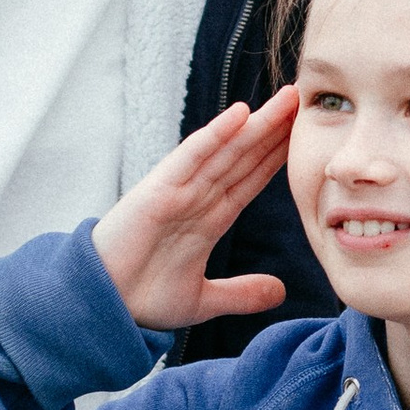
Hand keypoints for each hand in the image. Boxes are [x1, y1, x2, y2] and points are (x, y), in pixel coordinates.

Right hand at [92, 93, 298, 332]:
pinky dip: (215, 135)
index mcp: (208, 219)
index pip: (250, 179)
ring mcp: (178, 191)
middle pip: (244, 157)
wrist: (103, 310)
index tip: (305, 135)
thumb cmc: (142, 299)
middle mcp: (196, 198)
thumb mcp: (204, 300)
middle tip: (305, 99)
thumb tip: (279, 292)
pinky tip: (240, 114)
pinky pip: (191, 158)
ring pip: (226, 150)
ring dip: (256, 124)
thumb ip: (241, 293)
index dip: (277, 156)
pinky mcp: (157, 191)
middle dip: (274, 129)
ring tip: (287, 98)